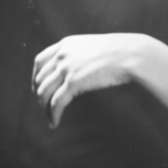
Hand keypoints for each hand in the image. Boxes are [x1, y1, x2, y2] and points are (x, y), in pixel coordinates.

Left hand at [32, 33, 150, 127]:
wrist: (132, 54)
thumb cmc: (121, 52)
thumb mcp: (95, 47)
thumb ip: (83, 54)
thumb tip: (82, 67)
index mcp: (66, 44)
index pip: (40, 60)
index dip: (36, 76)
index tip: (37, 87)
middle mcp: (62, 55)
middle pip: (40, 78)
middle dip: (39, 95)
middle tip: (44, 107)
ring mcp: (66, 68)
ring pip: (44, 92)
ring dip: (45, 108)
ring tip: (49, 118)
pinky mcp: (73, 82)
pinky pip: (56, 102)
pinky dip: (53, 114)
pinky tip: (55, 123)